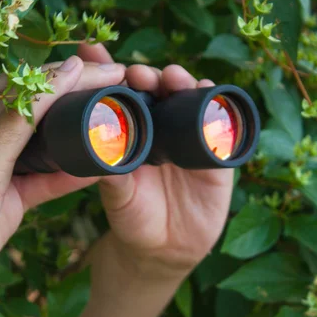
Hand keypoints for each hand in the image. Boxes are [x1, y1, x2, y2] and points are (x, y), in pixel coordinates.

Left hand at [78, 44, 233, 276]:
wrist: (165, 250)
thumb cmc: (134, 219)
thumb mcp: (118, 198)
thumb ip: (110, 175)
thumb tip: (93, 146)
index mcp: (135, 134)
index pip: (129, 97)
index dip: (121, 77)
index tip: (112, 66)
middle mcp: (163, 131)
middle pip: (161, 93)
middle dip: (152, 78)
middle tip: (140, 74)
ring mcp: (190, 140)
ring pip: (191, 103)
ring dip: (184, 85)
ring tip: (174, 78)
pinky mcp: (217, 157)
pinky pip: (222, 129)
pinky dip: (219, 110)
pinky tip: (211, 94)